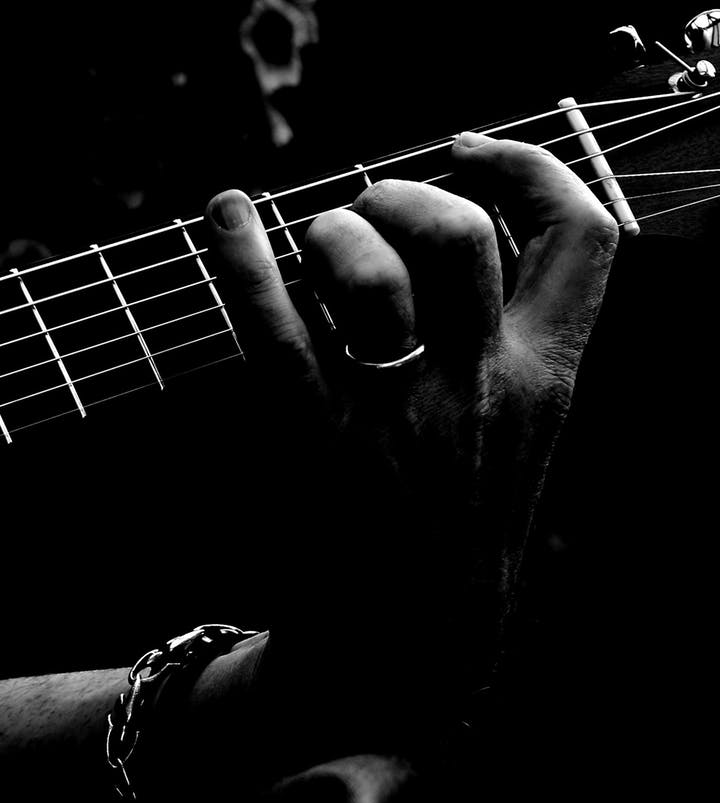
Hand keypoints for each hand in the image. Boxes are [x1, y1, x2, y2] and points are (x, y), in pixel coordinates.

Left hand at [202, 134, 616, 713]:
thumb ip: (502, 340)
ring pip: (373, 275)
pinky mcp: (315, 445)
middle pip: (459, 236)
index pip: (582, 238)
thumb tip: (438, 222)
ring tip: (307, 245)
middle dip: (399, 196)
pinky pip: (275, 330)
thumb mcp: (515, 432)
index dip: (527, 167)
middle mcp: (482, 393)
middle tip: (358, 211)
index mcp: (546, 383)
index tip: (465, 150)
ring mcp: (399, 420)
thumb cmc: (448, 522)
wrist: (403, 653)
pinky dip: (239, 257)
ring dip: (328, 232)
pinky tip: (219, 215)